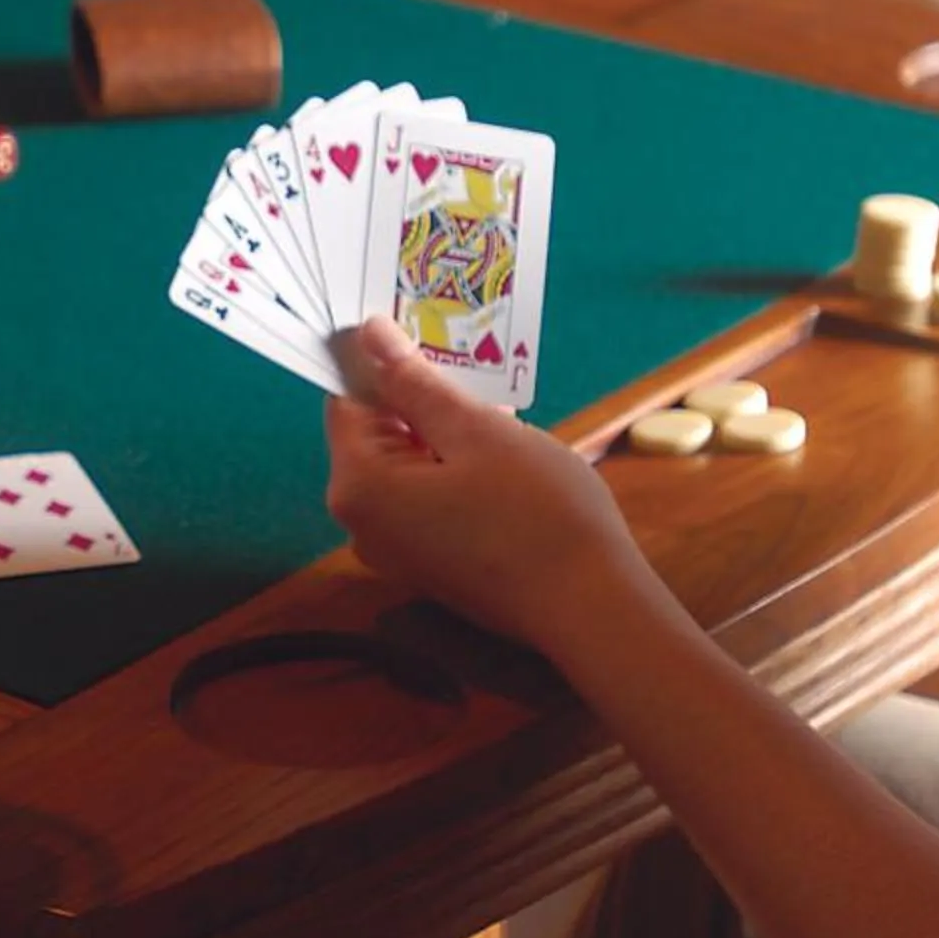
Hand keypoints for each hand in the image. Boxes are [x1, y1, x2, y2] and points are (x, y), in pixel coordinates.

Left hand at [325, 316, 650, 665]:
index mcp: (360, 486)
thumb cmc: (537, 513)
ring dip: (446, 433)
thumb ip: (416, 383)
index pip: (347, 400)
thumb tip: (369, 334)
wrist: (591, 610)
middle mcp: (362, 524)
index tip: (421, 327)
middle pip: (376, 434)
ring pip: (408, 466)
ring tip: (500, 408)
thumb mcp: (477, 432)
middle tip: (475, 363)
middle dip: (420, 397)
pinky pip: (428, 499)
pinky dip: (455, 471)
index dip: (381, 359)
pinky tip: (504, 457)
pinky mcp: (431, 567)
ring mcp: (396, 551)